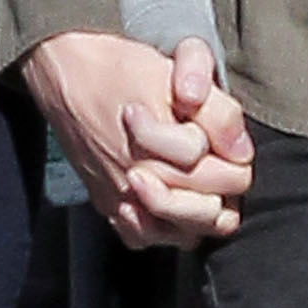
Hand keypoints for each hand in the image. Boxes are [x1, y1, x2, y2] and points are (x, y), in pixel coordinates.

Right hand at [23, 31, 253, 249]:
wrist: (66, 73)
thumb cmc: (121, 69)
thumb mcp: (178, 75)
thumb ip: (217, 113)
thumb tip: (242, 152)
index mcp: (160, 147)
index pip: (228, 175)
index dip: (234, 154)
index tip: (220, 134)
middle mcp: (138, 180)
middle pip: (209, 210)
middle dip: (223, 182)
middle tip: (216, 157)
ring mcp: (121, 199)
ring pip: (184, 234)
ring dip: (199, 212)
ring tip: (200, 184)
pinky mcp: (107, 205)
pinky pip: (145, 238)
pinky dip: (163, 228)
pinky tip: (168, 200)